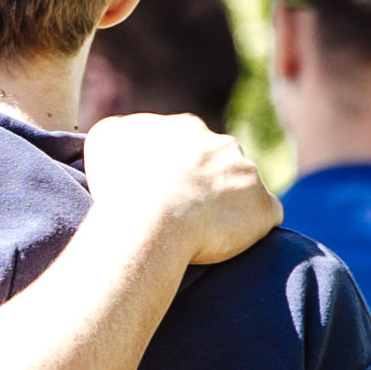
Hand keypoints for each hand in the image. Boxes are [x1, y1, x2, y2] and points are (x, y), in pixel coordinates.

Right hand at [81, 110, 277, 265]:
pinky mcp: (263, 207)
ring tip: (205, 230)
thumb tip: (127, 133)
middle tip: (183, 211)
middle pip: (220, 162)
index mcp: (187, 128)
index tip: (163, 190)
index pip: (189, 144)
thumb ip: (121, 130)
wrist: (149, 219)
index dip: (176, 169)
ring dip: (230, 203)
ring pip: (244, 187)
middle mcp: (222, 144)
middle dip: (207, 182)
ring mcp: (247, 174)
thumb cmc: (122, 184)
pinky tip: (229, 241)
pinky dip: (252, 228)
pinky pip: (265, 217)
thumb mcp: (105, 138)